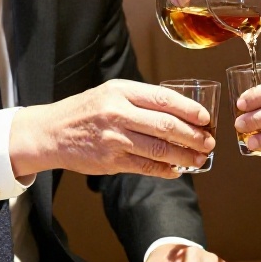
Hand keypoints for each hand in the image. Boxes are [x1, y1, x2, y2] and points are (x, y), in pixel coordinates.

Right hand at [9, 80, 214, 177]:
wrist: (51, 132)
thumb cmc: (86, 110)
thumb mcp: (111, 93)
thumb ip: (141, 100)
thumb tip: (181, 112)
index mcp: (121, 90)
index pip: (164, 99)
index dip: (189, 110)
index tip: (206, 118)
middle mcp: (118, 113)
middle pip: (166, 126)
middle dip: (193, 136)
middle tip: (209, 142)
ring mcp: (114, 138)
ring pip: (159, 150)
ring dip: (184, 156)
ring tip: (199, 159)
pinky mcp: (110, 161)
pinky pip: (145, 168)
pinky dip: (165, 171)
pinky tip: (176, 171)